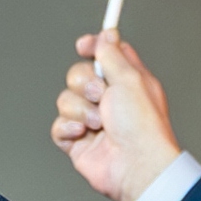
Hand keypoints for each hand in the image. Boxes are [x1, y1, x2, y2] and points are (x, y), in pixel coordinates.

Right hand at [49, 30, 182, 200]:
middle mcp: (109, 99)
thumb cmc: (142, 126)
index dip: (92, 47)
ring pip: (65, 99)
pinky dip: (69, 128)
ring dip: (81, 110)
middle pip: (78, 74)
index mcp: (126, 81)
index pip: (104, 55)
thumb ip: (112, 54)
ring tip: (99, 124)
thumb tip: (106, 34)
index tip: (84, 45)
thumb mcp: (130, 78)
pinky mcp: (77, 141)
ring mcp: (92, 120)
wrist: (136, 165)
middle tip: (101, 95)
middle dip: (84, 84)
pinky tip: (84, 135)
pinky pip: (58, 126)